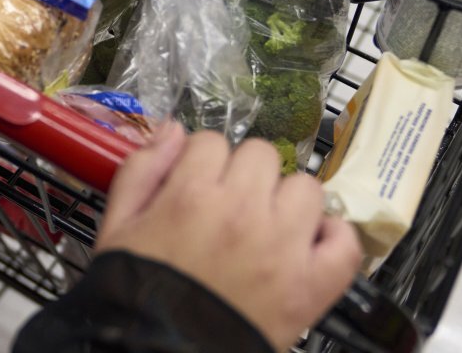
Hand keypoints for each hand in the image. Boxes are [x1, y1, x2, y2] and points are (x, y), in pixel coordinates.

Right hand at [96, 126, 361, 350]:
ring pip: (305, 187)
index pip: (210, 141)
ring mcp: (283, 248)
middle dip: (243, 173)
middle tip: (228, 204)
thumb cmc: (136, 290)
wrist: (159, 352)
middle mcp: (242, 212)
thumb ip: (141, 170)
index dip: (200, 161)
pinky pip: (344, 240)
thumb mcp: (117, 225)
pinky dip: (331, 237)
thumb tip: (173, 130)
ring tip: (266, 225)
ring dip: (286, 199)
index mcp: (191, 195)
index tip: (195, 183)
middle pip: (261, 154)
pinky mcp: (312, 285)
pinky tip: (306, 244)